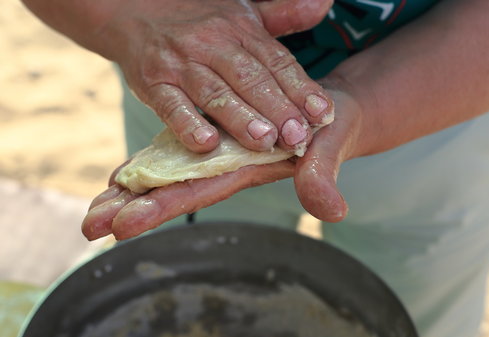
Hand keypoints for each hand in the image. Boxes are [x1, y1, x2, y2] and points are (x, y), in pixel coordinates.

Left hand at [82, 80, 374, 239]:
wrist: (328, 110)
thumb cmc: (331, 131)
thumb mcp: (328, 148)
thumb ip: (322, 176)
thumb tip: (331, 212)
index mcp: (246, 168)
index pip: (198, 192)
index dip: (162, 207)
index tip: (121, 227)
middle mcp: (225, 163)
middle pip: (174, 187)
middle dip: (133, 206)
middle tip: (90, 224)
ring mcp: (218, 150)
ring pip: (169, 171)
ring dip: (133, 188)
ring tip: (96, 205)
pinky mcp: (218, 135)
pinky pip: (177, 150)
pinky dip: (150, 164)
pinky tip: (125, 177)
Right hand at [101, 0, 333, 153]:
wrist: (136, 9)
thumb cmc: (199, 21)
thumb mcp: (243, 12)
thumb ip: (283, 16)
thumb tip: (323, 4)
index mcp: (241, 30)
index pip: (276, 61)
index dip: (300, 87)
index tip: (322, 112)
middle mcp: (213, 44)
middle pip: (250, 78)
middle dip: (277, 108)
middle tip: (297, 136)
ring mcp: (181, 63)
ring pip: (215, 93)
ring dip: (240, 119)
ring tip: (264, 141)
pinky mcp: (153, 82)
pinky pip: (170, 105)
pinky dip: (187, 124)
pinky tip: (206, 143)